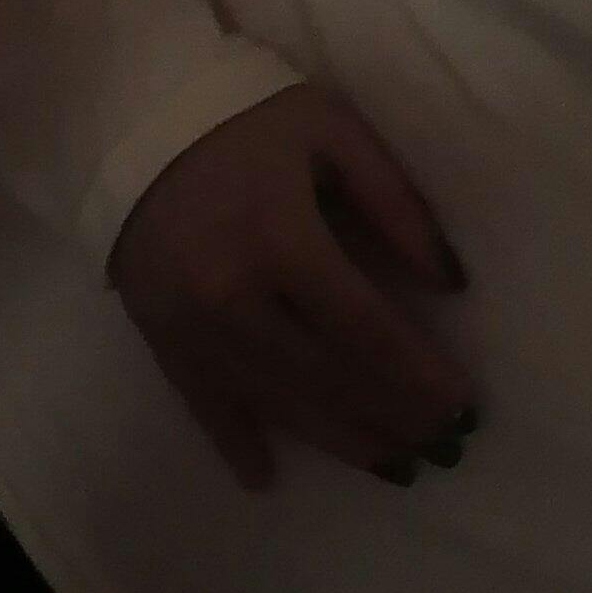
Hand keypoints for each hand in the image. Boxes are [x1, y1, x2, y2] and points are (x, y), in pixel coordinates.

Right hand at [108, 82, 478, 493]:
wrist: (130, 113)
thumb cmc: (247, 117)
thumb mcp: (335, 134)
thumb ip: (396, 205)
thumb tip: (448, 282)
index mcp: (283, 243)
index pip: (365, 329)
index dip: (416, 373)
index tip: (461, 403)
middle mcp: (234, 299)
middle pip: (326, 378)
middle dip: (391, 417)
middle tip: (443, 445)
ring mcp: (190, 327)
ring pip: (274, 402)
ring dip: (338, 440)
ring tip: (393, 467)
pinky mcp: (158, 336)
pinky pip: (201, 403)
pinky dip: (234, 442)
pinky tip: (266, 478)